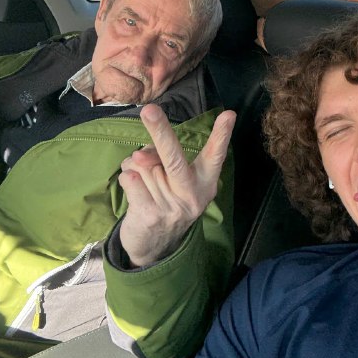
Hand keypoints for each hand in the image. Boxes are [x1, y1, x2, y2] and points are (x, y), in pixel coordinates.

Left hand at [118, 104, 235, 267]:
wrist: (155, 247)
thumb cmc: (167, 199)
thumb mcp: (174, 180)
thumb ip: (162, 159)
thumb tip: (141, 156)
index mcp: (205, 182)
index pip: (215, 156)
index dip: (221, 136)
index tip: (229, 115)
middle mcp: (192, 195)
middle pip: (173, 158)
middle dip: (161, 131)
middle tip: (149, 110)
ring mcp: (171, 206)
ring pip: (143, 166)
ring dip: (137, 168)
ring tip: (145, 184)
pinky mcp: (150, 215)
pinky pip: (131, 179)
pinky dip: (127, 177)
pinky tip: (135, 190)